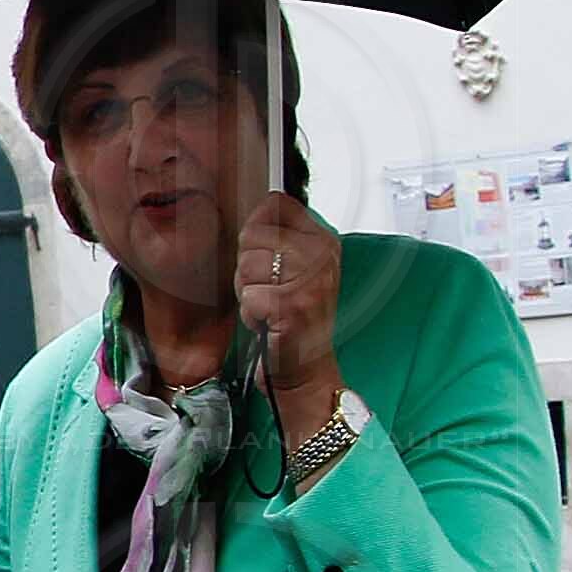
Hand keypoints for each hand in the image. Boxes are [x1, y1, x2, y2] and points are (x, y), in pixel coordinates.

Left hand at [235, 192, 344, 441]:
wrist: (305, 367)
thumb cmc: (293, 318)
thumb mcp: (295, 269)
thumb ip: (278, 238)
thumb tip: (257, 208)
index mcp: (324, 241)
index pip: (277, 205)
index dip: (257, 227)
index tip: (267, 254)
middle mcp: (322, 256)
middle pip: (253, 235)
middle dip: (248, 266)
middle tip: (268, 289)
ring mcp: (309, 280)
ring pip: (246, 265)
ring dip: (248, 290)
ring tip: (269, 305)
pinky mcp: (291, 306)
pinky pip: (248, 295)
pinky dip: (250, 312)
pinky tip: (268, 321)